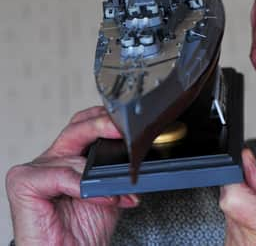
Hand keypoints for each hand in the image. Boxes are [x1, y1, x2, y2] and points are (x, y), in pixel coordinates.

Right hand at [6, 106, 139, 244]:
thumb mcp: (110, 191)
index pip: (84, 124)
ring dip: (102, 178)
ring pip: (74, 158)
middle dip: (103, 126)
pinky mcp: (23, 183)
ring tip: (116, 196)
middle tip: (123, 133)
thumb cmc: (84, 231)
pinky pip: (60, 175)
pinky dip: (83, 187)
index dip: (105, 121)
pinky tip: (100, 199)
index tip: (128, 123)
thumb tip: (135, 152)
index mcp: (68, 157)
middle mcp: (51, 160)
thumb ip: (115, 169)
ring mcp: (35, 170)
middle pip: (77, 128)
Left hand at [220, 149, 255, 245]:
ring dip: (246, 213)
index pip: (233, 196)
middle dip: (247, 196)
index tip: (246, 174)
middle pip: (230, 202)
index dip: (238, 179)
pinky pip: (232, 230)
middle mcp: (251, 245)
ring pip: (229, 215)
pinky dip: (245, 227)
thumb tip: (248, 162)